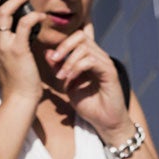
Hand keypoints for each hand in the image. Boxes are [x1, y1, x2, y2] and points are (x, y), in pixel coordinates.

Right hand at [0, 0, 42, 111]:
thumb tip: (21, 30)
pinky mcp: (17, 50)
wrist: (19, 101)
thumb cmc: (18, 84)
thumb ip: (11, 45)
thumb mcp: (9, 61)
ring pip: (4, 13)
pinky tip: (40, 15)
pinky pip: (23, 25)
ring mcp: (3, 46)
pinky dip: (32, 16)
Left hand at [45, 26, 129, 143]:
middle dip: (64, 47)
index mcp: (90, 58)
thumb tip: (47, 53)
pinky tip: (70, 79)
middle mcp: (99, 57)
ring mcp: (105, 63)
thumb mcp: (68, 85)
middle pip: (80, 37)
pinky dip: (77, 68)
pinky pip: (91, 61)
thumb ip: (59, 69)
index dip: (63, 44)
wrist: (104, 122)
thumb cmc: (89, 105)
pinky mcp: (110, 72)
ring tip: (61, 77)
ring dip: (68, 61)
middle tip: (54, 61)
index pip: (77, 37)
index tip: (51, 58)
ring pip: (84, 48)